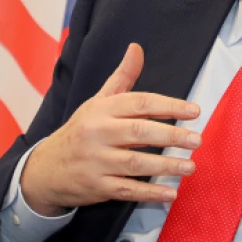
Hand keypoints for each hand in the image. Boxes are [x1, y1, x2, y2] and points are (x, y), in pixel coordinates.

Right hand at [20, 44, 201, 215]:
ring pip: (136, 162)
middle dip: (172, 136)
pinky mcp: (96, 186)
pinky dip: (150, 192)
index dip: (169, 106)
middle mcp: (98, 133)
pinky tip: (171, 192)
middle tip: (197, 140)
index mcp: (102, 110)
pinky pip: (127, 189)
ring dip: (166, 165)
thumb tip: (136, 48)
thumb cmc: (81, 131)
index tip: (194, 111)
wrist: (44, 169)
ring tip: (190, 166)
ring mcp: (96, 161)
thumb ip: (122, 77)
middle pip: (140, 132)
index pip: (140, 103)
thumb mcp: (98, 101)